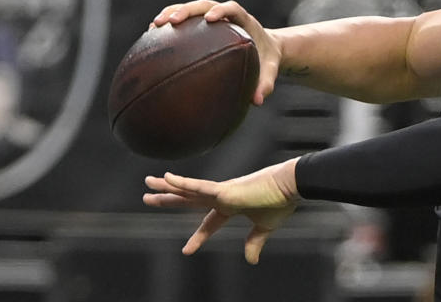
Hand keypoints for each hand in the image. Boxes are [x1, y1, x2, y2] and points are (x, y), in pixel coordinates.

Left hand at [143, 160, 300, 263]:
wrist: (291, 186)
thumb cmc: (281, 202)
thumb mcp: (265, 227)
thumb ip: (255, 242)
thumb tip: (251, 260)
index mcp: (232, 205)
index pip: (209, 223)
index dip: (198, 237)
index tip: (186, 251)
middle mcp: (223, 196)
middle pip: (190, 198)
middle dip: (170, 198)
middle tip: (149, 196)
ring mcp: (222, 191)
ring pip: (188, 189)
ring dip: (168, 187)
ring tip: (149, 184)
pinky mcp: (225, 189)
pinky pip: (199, 187)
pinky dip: (183, 183)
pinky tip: (168, 179)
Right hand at [152, 0, 281, 104]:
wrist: (266, 48)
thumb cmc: (267, 58)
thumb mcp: (270, 69)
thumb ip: (266, 83)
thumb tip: (257, 101)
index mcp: (245, 21)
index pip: (232, 8)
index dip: (221, 10)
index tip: (209, 19)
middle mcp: (227, 15)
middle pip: (204, 4)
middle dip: (186, 9)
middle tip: (170, 21)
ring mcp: (213, 18)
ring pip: (191, 9)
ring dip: (171, 13)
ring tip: (153, 27)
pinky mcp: (203, 25)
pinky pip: (186, 21)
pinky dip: (170, 26)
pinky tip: (151, 38)